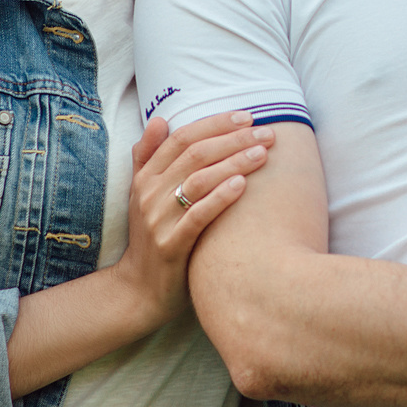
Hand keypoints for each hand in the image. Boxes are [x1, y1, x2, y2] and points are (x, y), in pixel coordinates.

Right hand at [118, 110, 274, 320]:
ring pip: (198, 181)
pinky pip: (197, 216)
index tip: (247, 116)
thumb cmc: (151, 237)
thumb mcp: (143, 195)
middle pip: (194, 155)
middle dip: (233, 139)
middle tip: (266, 132)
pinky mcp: (170, 245)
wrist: (139, 289)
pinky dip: (220, 197)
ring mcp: (158, 220)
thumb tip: (160, 119)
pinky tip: (243, 185)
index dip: (215, 124)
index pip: (182, 138)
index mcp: (146, 177)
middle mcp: (150, 194)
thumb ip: (148, 157)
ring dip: (233, 163)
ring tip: (263, 153)